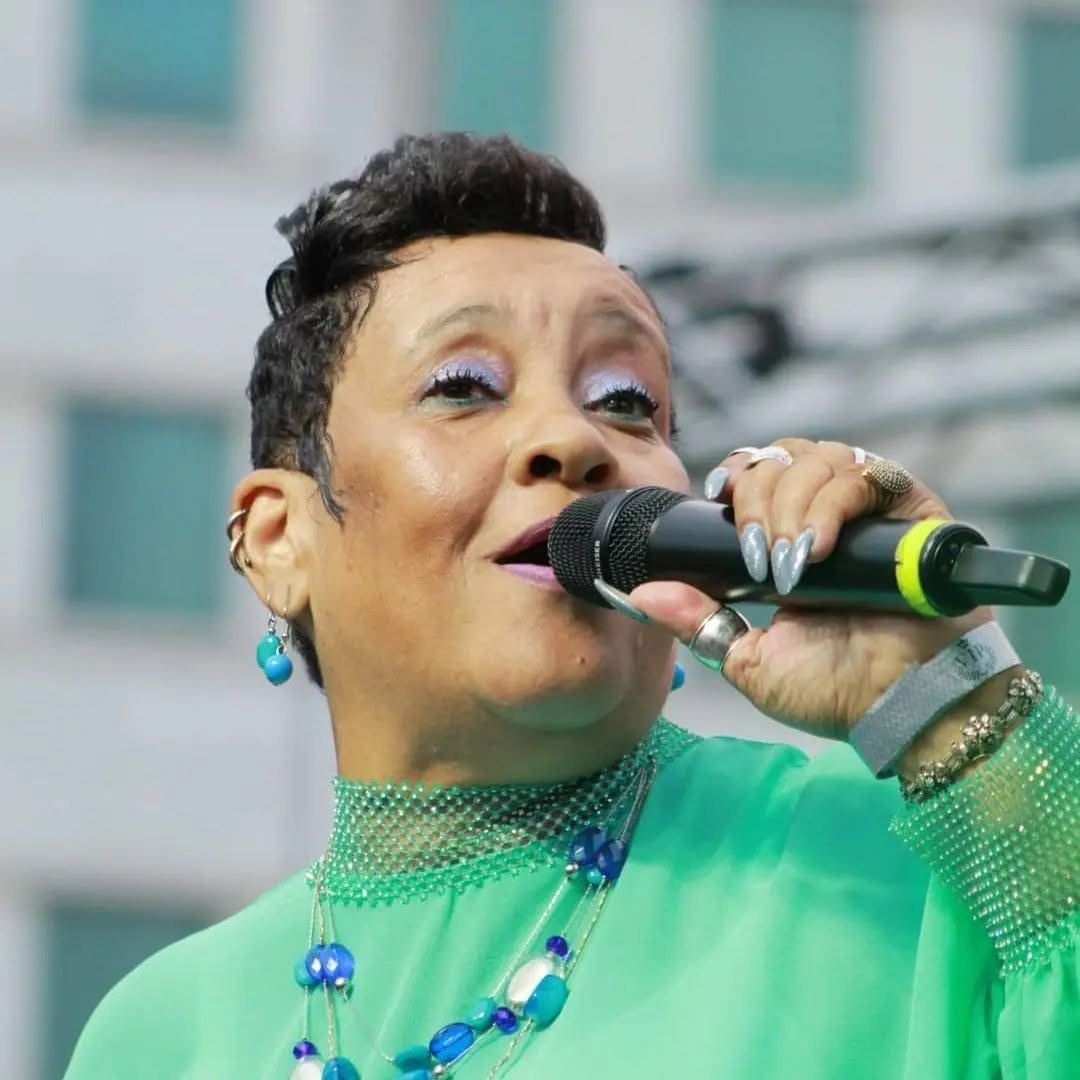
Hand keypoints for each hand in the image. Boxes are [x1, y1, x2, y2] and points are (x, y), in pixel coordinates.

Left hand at [628, 439, 994, 742]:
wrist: (902, 708)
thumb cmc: (835, 688)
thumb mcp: (748, 657)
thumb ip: (696, 620)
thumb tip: (640, 593)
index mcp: (788, 540)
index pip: (756, 473)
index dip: (734, 476)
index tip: (718, 498)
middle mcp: (829, 515)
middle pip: (781, 457)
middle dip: (756, 498)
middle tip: (758, 556)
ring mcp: (871, 509)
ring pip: (817, 458)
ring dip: (790, 505)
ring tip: (791, 563)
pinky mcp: (912, 509)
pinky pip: (865, 474)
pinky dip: (831, 505)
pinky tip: (818, 548)